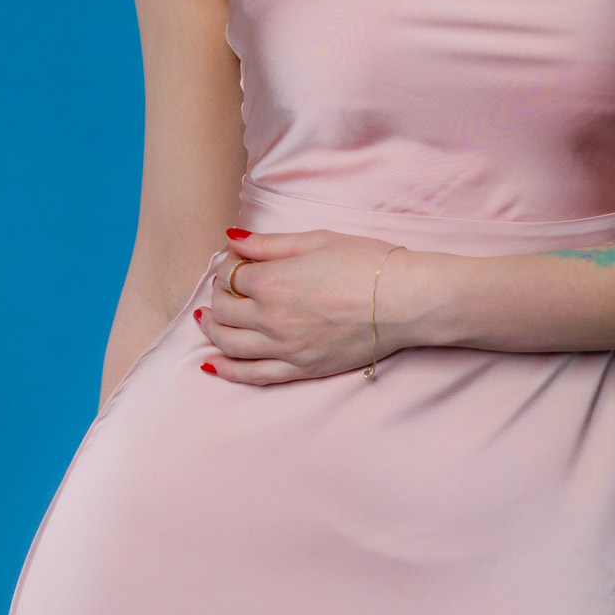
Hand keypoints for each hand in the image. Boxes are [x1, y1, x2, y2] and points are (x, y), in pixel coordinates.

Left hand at [198, 230, 419, 385]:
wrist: (405, 301)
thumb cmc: (366, 263)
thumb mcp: (315, 240)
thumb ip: (267, 243)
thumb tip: (230, 239)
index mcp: (272, 281)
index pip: (229, 275)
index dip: (228, 266)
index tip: (237, 261)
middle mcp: (270, 318)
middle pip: (222, 310)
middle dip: (218, 295)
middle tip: (227, 287)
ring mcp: (285, 349)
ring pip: (229, 344)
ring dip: (212, 330)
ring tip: (209, 320)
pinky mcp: (301, 369)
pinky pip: (252, 375)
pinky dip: (226, 370)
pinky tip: (212, 365)